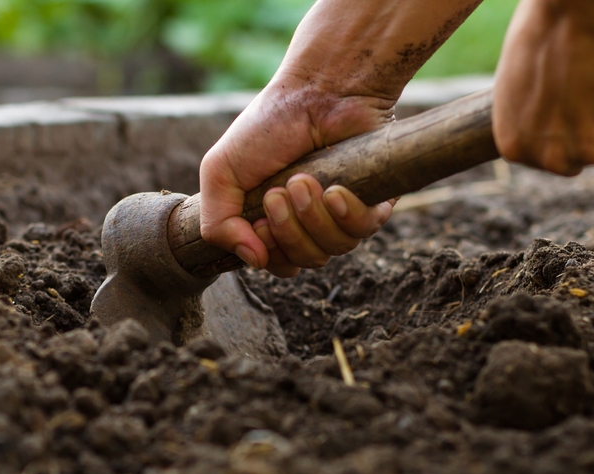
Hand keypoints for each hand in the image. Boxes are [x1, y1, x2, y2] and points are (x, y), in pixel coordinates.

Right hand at [199, 0, 482, 277]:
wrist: (318, 91)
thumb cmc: (270, 126)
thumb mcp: (222, 172)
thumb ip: (218, 223)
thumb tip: (254, 261)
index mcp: (277, 220)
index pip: (277, 263)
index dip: (269, 251)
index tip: (260, 217)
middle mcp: (312, 221)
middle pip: (305, 260)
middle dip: (288, 231)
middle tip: (279, 192)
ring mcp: (344, 213)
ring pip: (334, 249)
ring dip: (313, 218)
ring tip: (304, 180)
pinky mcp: (375, 200)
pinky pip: (364, 230)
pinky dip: (346, 215)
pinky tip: (335, 191)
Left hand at [493, 0, 593, 175]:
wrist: (593, 6)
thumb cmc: (551, 22)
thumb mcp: (520, 72)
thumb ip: (532, 107)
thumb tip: (551, 111)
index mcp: (516, 144)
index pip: (548, 152)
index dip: (568, 125)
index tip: (580, 101)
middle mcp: (554, 158)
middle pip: (587, 149)